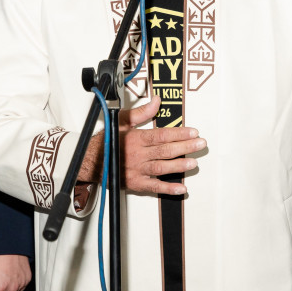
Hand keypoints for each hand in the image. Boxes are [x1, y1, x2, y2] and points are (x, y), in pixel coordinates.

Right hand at [77, 95, 204, 196]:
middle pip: (165, 151)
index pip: (161, 135)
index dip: (179, 134)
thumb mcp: (122, 121)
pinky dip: (168, 189)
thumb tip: (156, 101)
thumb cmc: (107, 140)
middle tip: (200, 145)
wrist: (90, 161)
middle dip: (185, 147)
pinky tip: (180, 188)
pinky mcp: (136, 183)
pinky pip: (154, 187)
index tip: (193, 132)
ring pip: (162, 168)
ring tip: (193, 163)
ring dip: (179, 166)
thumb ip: (141, 112)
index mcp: (136, 139)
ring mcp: (138, 170)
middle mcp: (138, 155)